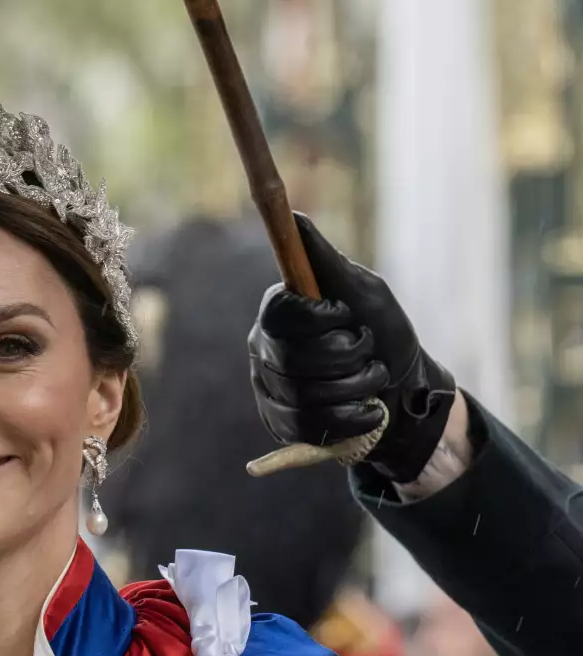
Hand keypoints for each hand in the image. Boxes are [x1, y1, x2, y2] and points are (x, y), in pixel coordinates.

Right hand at [248, 213, 456, 482]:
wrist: (402, 390)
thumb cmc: (384, 333)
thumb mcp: (365, 292)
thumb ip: (326, 263)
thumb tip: (295, 216)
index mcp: (279, 311)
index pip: (281, 315)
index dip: (319, 321)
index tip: (346, 317)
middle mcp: (265, 349)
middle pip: (293, 358)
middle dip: (347, 357)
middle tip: (368, 351)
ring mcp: (270, 390)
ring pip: (303, 396)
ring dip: (354, 388)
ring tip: (373, 381)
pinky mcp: (282, 425)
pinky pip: (308, 428)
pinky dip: (349, 420)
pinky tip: (367, 411)